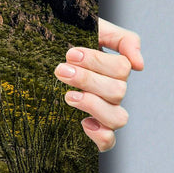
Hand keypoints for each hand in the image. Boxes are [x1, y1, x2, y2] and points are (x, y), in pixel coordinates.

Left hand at [54, 17, 142, 151]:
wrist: (33, 58)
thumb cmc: (64, 41)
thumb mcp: (91, 30)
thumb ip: (122, 39)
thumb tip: (140, 65)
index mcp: (113, 69)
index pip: (122, 68)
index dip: (97, 62)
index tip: (69, 54)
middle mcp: (112, 92)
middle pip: (118, 91)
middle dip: (87, 79)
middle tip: (60, 71)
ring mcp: (104, 113)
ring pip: (118, 118)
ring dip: (93, 105)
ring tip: (68, 96)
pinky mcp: (92, 131)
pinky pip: (108, 142)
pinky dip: (100, 135)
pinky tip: (82, 122)